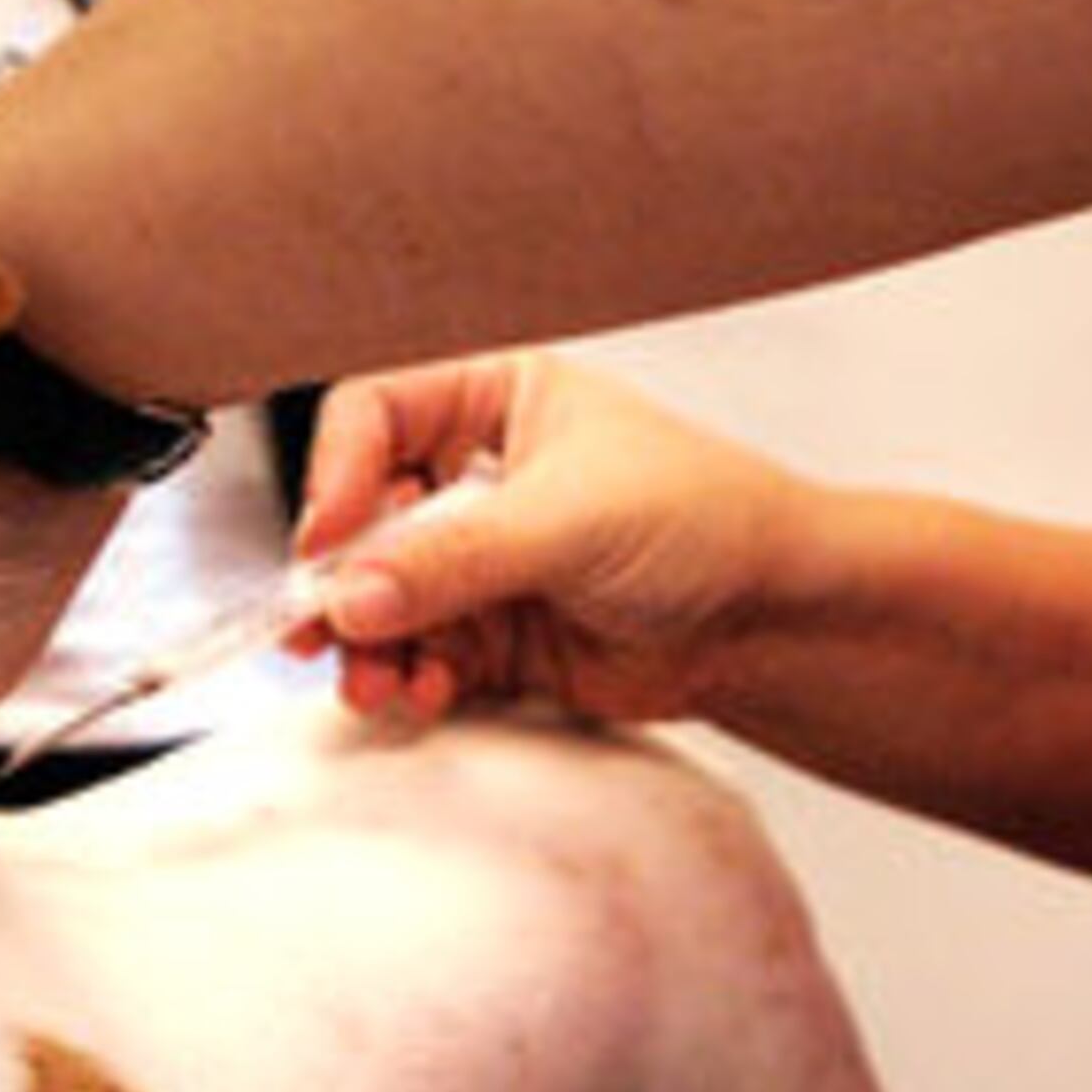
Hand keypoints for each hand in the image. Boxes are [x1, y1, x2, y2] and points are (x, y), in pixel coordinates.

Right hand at [297, 352, 808, 726]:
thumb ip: (453, 559)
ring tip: (375, 682)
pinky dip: (409, 678)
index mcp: (495, 399)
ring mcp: (481, 560)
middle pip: (364, 519)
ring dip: (367, 646)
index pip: (374, 416)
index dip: (339, 476)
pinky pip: (419, 654)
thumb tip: (353, 594)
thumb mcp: (568, 521)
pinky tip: (422, 693)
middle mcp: (478, 475)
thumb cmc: (709, 522)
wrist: (772, 622)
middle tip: (319, 629)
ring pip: (381, 599)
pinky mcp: (494, 634)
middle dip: (341, 582)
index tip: (330, 539)